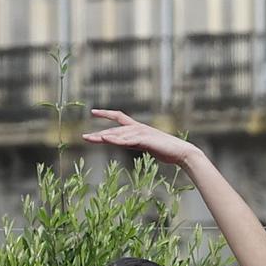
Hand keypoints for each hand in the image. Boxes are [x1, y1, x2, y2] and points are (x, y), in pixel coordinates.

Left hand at [83, 109, 200, 164]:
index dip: (106, 113)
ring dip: (102, 136)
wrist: (182, 152)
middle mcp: (138, 128)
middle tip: (83, 137)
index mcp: (139, 128)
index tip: (93, 112)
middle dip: (98, 133)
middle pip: (114, 129)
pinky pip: (126, 140)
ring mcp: (141, 133)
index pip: (120, 117)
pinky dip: (115, 139)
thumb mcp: (149, 146)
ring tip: (89, 139)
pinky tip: (104, 139)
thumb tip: (131, 144)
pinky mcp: (144, 140)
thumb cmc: (168, 151)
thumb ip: (139, 143)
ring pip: (118, 134)